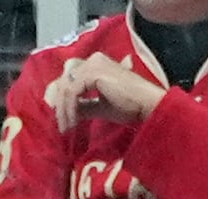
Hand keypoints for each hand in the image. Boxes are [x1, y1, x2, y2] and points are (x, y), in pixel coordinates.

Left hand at [48, 54, 167, 133]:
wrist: (147, 105)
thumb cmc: (131, 106)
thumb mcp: (101, 107)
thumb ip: (85, 106)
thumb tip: (69, 113)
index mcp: (96, 64)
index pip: (71, 79)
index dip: (63, 99)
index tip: (64, 120)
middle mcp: (93, 60)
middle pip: (65, 80)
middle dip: (60, 104)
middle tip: (61, 125)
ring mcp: (92, 65)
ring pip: (67, 87)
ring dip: (64, 110)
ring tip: (67, 128)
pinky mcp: (93, 74)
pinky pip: (73, 93)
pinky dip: (70, 110)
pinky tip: (73, 123)